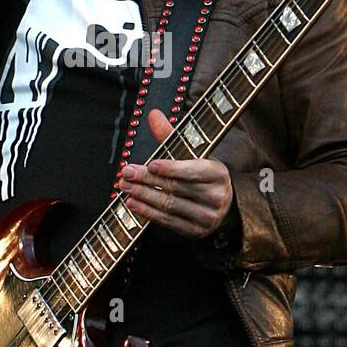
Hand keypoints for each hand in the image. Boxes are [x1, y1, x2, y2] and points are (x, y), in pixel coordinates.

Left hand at [116, 108, 234, 238]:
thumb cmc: (201, 175)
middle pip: (176, 188)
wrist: (221, 206)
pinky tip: (133, 203)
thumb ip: (170, 135)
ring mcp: (207, 217)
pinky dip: (148, 213)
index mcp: (218, 173)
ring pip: (170, 205)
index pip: (193, 171)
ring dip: (143, 196)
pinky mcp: (196, 232)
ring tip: (125, 188)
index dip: (171, 168)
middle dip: (147, 180)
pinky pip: (168, 222)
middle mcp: (216, 196)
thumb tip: (153, 114)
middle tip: (126, 174)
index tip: (150, 164)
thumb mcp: (192, 154)